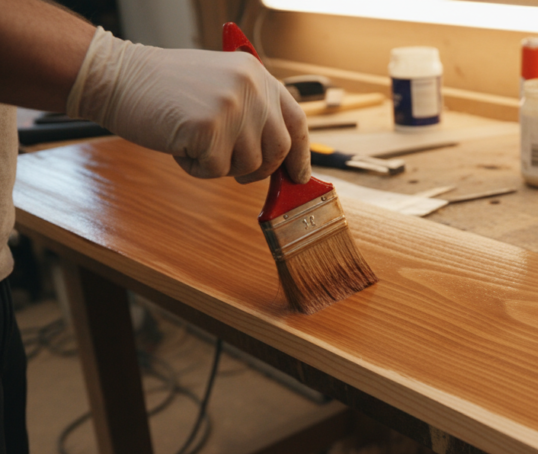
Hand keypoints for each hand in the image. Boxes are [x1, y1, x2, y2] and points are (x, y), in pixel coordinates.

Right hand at [67, 28, 310, 183]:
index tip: (298, 175)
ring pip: (247, 164)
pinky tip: (178, 142)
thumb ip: (252, 110)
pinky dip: (196, 167)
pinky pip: (216, 170)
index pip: (296, 121)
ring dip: (219, 165)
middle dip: (258, 168)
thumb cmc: (165, 87)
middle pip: (278, 150)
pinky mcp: (210, 128)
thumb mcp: (221, 84)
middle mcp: (252, 87)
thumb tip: (281, 155)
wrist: (117, 76)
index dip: (301, 154)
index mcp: (258, 75)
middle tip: (232, 167)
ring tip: (193, 138)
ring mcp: (233, 107)